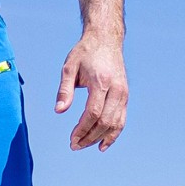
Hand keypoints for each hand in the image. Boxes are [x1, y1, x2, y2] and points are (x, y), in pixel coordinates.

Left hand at [55, 29, 127, 150]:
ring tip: (84, 145)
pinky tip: (102, 144)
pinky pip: (121, 119)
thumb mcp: (69, 67)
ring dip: (100, 138)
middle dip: (89, 137)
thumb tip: (59, 111)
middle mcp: (116, 89)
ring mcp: (123, 93)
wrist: (106, 40)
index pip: (93, 112)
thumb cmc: (85, 53)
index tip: (71, 138)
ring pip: (115, 123)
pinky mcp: (125, 96)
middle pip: (105, 121)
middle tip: (74, 145)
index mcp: (101, 81)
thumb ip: (64, 90)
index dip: (82, 129)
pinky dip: (113, 134)